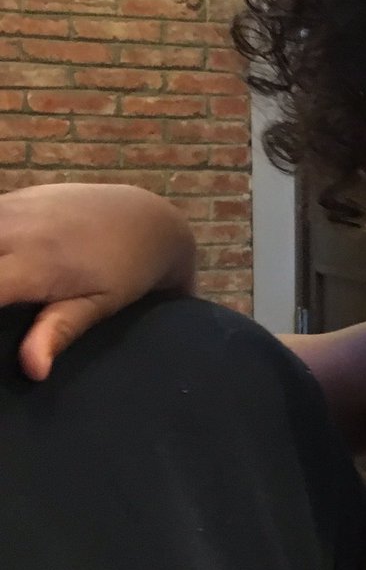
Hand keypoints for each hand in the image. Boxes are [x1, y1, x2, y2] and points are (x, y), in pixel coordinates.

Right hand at [0, 183, 195, 379]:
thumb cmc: (128, 269)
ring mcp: (8, 209)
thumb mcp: (102, 303)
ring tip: (4, 294)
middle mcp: (13, 230)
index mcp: (35, 264)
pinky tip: (1, 270)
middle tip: (4, 304)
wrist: (146, 218)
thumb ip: (60, 331)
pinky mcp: (8, 200)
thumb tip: (32, 370)